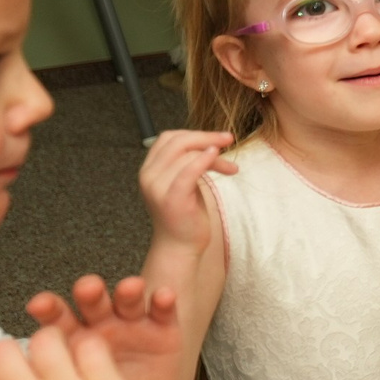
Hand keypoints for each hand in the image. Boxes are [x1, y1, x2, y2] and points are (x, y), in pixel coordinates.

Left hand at [25, 274, 180, 379]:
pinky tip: (163, 295)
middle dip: (89, 292)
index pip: (57, 316)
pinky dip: (163, 302)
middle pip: (92, 302)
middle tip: (87, 290)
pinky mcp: (162, 332)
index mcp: (72, 338)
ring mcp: (132, 327)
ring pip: (128, 302)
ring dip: (128, 291)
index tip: (39, 305)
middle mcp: (101, 325)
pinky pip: (163, 313)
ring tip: (130, 288)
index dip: (49, 308)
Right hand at [138, 129, 234, 255]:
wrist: (180, 246)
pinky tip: (218, 157)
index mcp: (150, 169)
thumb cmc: (186, 214)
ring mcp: (158, 188)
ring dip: (215, 155)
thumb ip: (189, 162)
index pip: (168, 138)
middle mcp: (149, 176)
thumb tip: (212, 142)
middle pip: (177, 141)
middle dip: (206, 137)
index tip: (218, 137)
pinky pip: (188, 172)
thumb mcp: (186, 182)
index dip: (195, 133)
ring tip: (231, 167)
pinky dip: (204, 161)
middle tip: (229, 139)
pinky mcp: (171, 199)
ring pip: (187, 154)